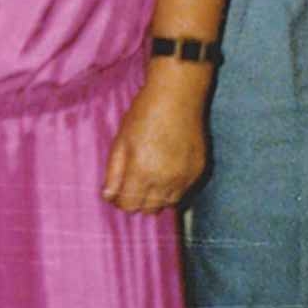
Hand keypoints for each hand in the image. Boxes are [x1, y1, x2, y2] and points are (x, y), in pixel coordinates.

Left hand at [102, 77, 208, 213]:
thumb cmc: (144, 114)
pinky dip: (173, 189)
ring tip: (149, 178)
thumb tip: (108, 196)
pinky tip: (166, 172)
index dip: (120, 202)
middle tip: (131, 185)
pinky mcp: (199, 171)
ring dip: (156, 198)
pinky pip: (184, 192)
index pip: (129, 206)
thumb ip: (114, 172)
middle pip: (149, 209)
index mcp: (142, 173)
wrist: (178, 98)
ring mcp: (185, 178)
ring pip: (168, 204)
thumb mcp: (121, 141)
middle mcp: (166, 181)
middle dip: (137, 201)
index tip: (116, 193)